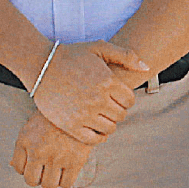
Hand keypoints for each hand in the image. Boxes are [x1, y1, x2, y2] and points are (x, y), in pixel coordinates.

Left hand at [10, 111, 95, 187]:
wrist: (79, 104)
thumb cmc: (54, 115)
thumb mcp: (32, 125)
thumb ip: (22, 146)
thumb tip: (12, 165)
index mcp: (25, 140)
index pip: (18, 168)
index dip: (26, 168)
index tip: (34, 162)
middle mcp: (38, 151)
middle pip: (31, 180)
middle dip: (38, 177)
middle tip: (45, 169)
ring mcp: (56, 157)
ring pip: (48, 185)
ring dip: (52, 180)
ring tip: (57, 169)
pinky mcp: (75, 161)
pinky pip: (66, 184)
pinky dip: (66, 180)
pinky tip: (68, 170)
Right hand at [30, 40, 148, 144]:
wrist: (41, 66)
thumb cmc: (71, 55)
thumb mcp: (99, 47)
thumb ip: (126, 55)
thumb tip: (147, 67)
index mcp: (107, 81)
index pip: (130, 100)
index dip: (125, 99)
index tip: (117, 97)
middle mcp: (98, 99)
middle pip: (121, 115)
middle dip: (118, 111)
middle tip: (108, 106)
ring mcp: (84, 114)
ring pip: (110, 128)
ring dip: (108, 123)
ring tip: (100, 115)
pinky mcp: (71, 125)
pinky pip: (94, 139)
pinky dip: (98, 137)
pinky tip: (94, 127)